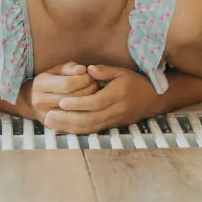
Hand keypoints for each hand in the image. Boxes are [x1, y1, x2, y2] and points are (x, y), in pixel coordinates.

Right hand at [22, 62, 97, 122]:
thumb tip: (82, 69)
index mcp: (40, 84)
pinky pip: (74, 125)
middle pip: (72, 98)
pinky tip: (90, 108)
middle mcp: (40, 101)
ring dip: (89, 103)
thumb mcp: (56, 70)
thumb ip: (69, 68)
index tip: (89, 76)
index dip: (82, 80)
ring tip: (94, 94)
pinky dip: (86, 116)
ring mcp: (46, 116)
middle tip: (95, 84)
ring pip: (75, 112)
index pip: (67, 84)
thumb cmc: (48, 81)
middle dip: (88, 90)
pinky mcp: (53, 126)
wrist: (31, 101)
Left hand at [44, 65, 159, 134]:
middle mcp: (116, 110)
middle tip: (49, 116)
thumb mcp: (122, 71)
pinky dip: (76, 132)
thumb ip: (104, 71)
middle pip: (90, 119)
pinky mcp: (111, 127)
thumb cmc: (135, 82)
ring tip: (51, 124)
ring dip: (69, 128)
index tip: (61, 102)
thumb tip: (88, 69)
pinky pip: (92, 131)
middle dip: (68, 119)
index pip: (96, 102)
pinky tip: (62, 130)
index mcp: (118, 95)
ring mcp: (114, 121)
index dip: (78, 104)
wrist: (152, 100)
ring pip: (90, 128)